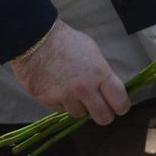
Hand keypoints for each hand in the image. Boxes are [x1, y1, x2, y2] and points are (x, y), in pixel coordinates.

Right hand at [9, 21, 129, 123]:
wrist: (35, 38)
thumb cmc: (66, 41)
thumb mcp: (92, 52)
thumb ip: (102, 74)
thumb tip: (109, 91)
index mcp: (99, 73)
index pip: (120, 102)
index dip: (121, 106)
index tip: (117, 105)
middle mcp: (84, 88)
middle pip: (103, 117)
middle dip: (103, 114)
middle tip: (98, 106)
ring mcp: (65, 96)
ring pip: (80, 114)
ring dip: (79, 106)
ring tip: (72, 91)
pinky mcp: (48, 101)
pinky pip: (61, 110)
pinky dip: (62, 103)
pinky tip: (58, 89)